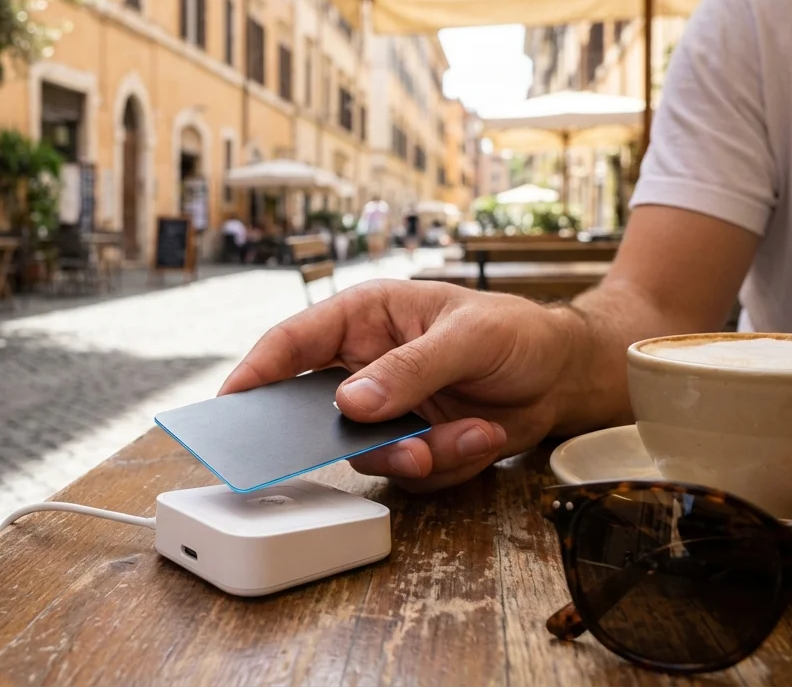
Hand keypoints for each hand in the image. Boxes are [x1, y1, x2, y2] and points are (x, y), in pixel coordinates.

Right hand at [220, 280, 579, 492]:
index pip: (293, 343)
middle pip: (319, 413)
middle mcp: (365, 367)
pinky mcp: (412, 445)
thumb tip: (351, 403)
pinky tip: (487, 434)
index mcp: (365, 318)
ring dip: (423, 453)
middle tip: (402, 448)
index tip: (228, 406)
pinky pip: (410, 474)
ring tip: (475, 433)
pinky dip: (452, 462)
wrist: (564, 375)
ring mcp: (387, 411)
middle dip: (359, 438)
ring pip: (369, 453)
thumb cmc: (515, 332)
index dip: (255, 373)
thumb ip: (409, 369)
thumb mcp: (467, 337)